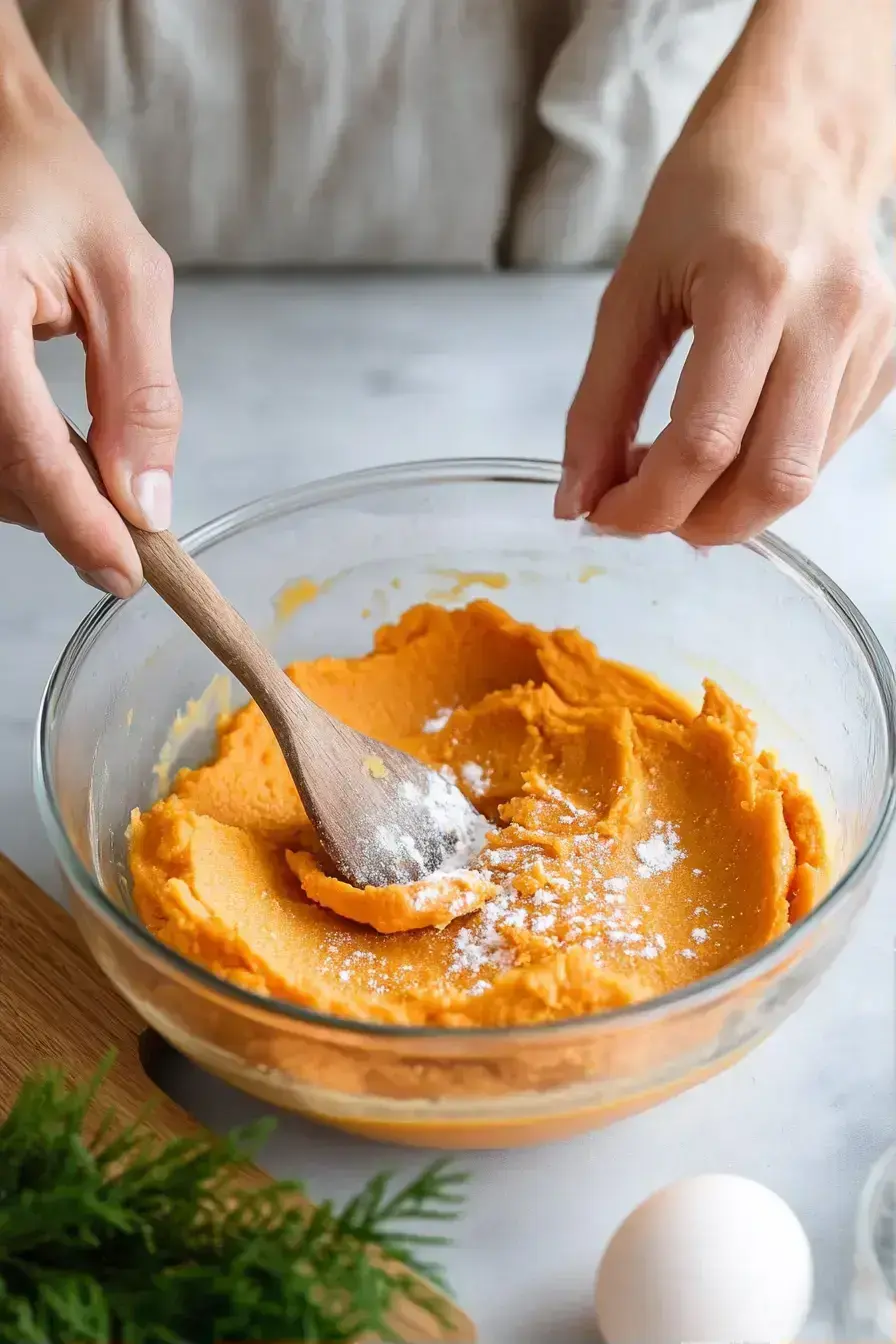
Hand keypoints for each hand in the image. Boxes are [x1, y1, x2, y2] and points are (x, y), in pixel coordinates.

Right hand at [0, 61, 180, 594]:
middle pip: (0, 478)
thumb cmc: (53, 184)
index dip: (80, 525)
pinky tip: (58, 458)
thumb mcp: (128, 278)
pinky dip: (19, 471)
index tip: (127, 575)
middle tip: (130, 527)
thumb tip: (146, 502)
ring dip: (43, 499)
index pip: (26, 451)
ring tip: (97, 477)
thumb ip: (141, 395)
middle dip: (68, 515)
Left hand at [558, 11, 894, 544]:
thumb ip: (598, 405)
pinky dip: (763, 470)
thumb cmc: (707, 200)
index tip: (601, 513)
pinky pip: (820, 453)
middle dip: (696, 523)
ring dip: (728, 504)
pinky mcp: (888, 362)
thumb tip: (576, 500)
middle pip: (771, 483)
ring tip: (678, 468)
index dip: (644, 504)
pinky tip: (730, 438)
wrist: (800, 140)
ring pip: (801, 480)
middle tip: (645, 509)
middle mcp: (829, 317)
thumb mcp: (630, 292)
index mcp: (754, 288)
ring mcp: (872, 342)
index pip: (702, 444)